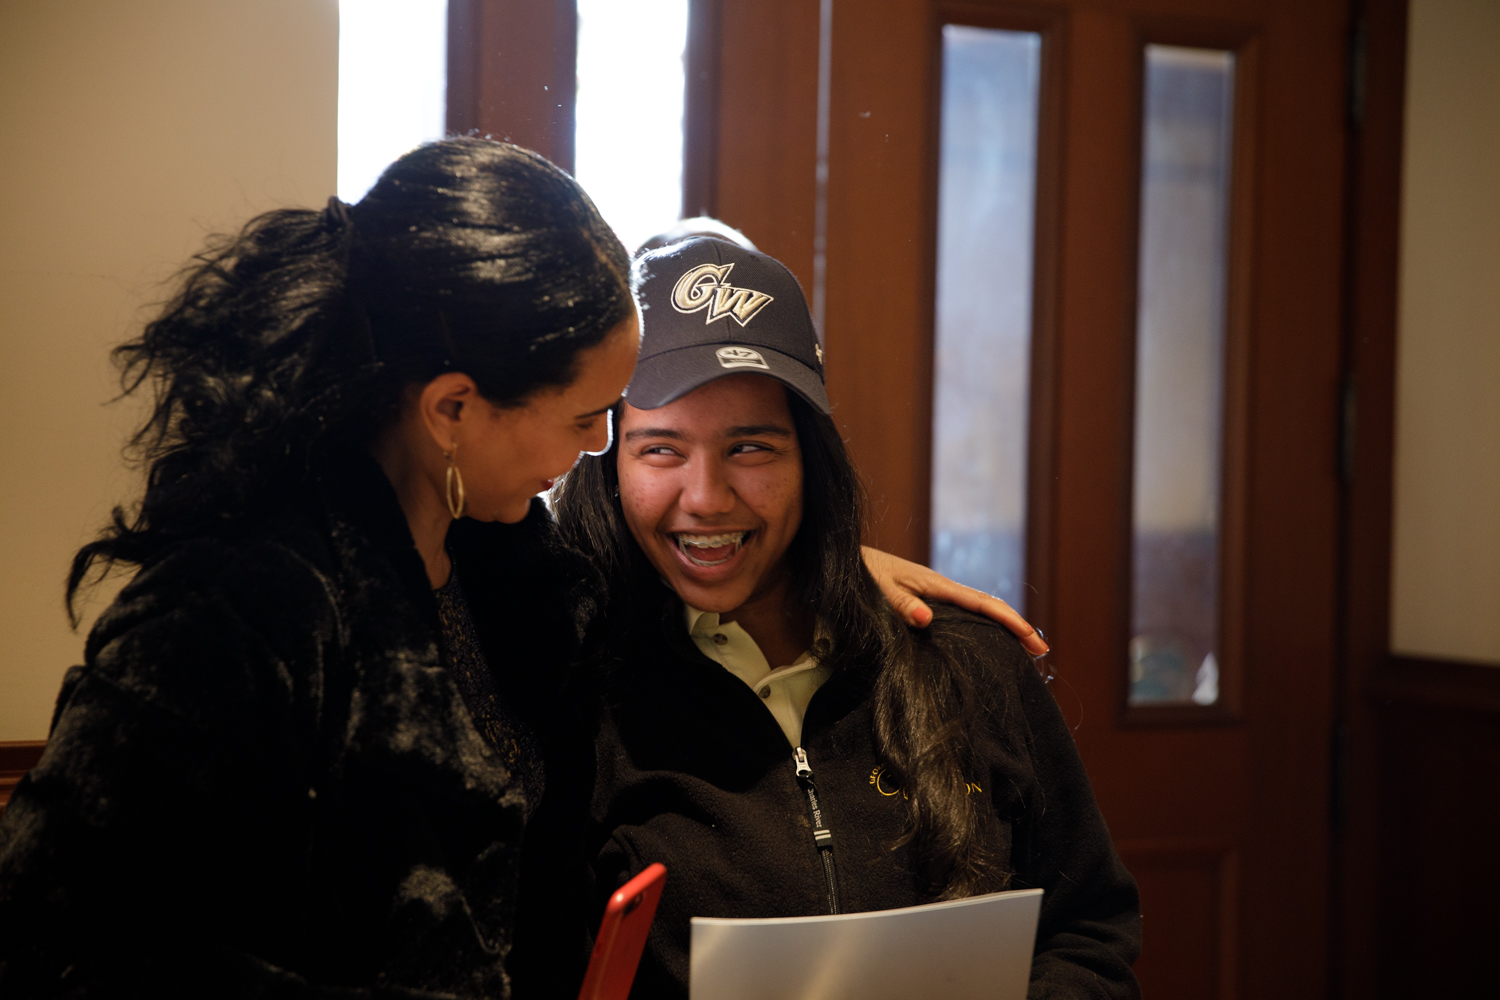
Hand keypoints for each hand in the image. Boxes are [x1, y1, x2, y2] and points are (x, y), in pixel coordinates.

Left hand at [861, 546, 1048, 655]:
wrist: (843, 561)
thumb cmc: (859, 574)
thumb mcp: (877, 589)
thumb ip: (900, 603)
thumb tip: (927, 619)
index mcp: (935, 585)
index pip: (981, 604)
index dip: (1009, 621)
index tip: (1032, 639)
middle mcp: (940, 589)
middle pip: (987, 608)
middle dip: (1015, 626)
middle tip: (1040, 651)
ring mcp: (934, 595)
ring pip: (977, 611)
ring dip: (1000, 628)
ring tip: (1021, 651)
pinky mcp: (924, 601)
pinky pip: (960, 615)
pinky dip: (980, 626)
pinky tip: (984, 640)